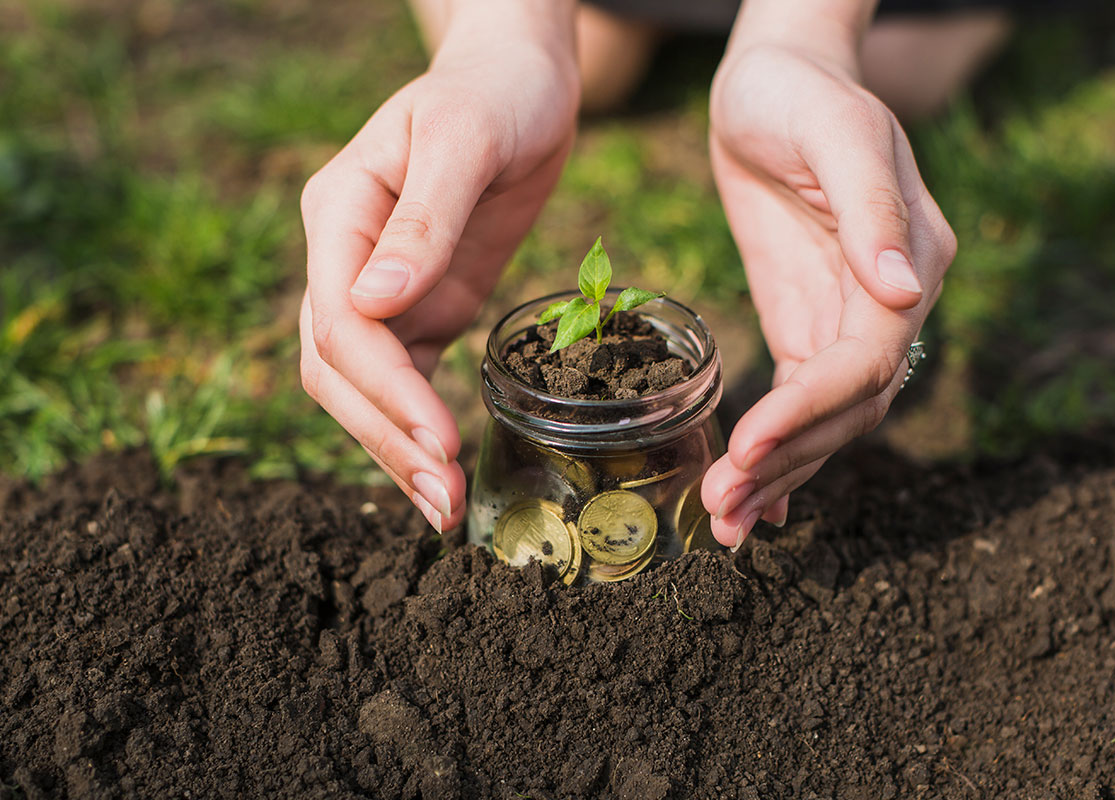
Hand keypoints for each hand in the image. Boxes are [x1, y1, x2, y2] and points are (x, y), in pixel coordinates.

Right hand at [299, 10, 578, 532]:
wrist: (522, 82)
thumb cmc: (492, 92)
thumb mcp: (462, 139)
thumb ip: (423, 220)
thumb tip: (374, 302)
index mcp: (339, 215)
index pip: (341, 323)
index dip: (384, 388)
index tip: (437, 437)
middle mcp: (349, 260)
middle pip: (340, 371)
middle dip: (387, 439)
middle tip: (443, 499)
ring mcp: (385, 289)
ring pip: (368, 387)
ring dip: (400, 449)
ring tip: (446, 507)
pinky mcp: (427, 306)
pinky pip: (408, 377)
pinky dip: (420, 427)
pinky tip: (444, 470)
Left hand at [702, 40, 955, 548]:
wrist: (771, 83)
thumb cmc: (801, 93)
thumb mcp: (835, 132)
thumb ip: (872, 207)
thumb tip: (904, 292)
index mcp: (911, 259)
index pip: (868, 359)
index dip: (810, 408)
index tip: (749, 445)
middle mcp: (890, 302)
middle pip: (849, 406)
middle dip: (787, 459)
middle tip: (722, 507)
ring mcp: (851, 317)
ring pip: (828, 418)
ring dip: (780, 472)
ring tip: (723, 520)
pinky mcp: (810, 323)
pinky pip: (802, 400)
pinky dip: (779, 450)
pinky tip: (752, 496)